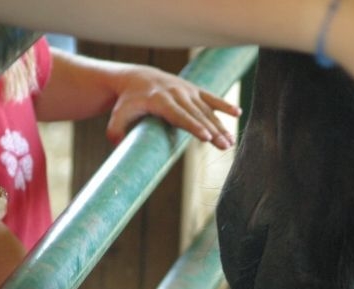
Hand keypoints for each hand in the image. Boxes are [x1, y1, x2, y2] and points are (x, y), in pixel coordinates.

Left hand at [107, 65, 240, 148]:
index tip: (206, 137)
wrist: (139, 78)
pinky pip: (211, 97)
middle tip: (224, 145)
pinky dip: (224, 105)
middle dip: (213, 130)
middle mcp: (177, 93)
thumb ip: (115, 128)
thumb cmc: (129, 100)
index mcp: (160, 100)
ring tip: (231, 142)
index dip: (193, 126)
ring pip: (207, 110)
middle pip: (198, 115)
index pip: (179, 115)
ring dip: (220, 126)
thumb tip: (116, 143)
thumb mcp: (119, 113)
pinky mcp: (194, 90)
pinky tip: (238, 113)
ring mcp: (187, 91)